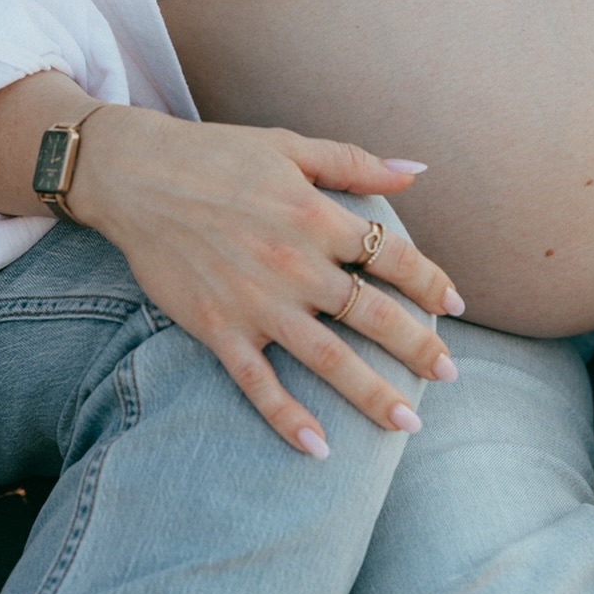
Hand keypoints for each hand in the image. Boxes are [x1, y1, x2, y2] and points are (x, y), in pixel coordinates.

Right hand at [68, 104, 462, 454]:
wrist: (136, 175)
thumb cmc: (216, 154)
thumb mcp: (290, 145)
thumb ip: (355, 162)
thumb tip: (416, 171)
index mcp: (316, 215)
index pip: (393, 255)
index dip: (431, 282)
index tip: (457, 306)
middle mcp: (295, 263)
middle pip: (373, 315)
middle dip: (418, 348)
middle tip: (449, 375)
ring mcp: (257, 302)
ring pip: (328, 358)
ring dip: (372, 394)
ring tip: (407, 423)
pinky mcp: (219, 329)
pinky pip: (259, 384)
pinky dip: (289, 418)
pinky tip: (319, 448)